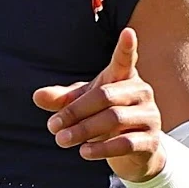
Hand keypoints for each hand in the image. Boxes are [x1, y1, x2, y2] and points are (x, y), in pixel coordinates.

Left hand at [33, 28, 165, 183]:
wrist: (135, 154)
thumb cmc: (105, 119)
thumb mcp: (83, 106)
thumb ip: (62, 100)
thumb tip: (37, 96)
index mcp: (124, 78)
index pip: (125, 60)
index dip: (127, 47)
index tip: (128, 33)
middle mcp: (141, 92)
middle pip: (105, 96)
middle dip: (75, 112)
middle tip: (52, 127)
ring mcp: (149, 116)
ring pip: (114, 119)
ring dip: (83, 130)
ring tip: (61, 140)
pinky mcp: (151, 140)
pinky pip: (125, 143)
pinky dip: (101, 148)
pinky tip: (84, 152)